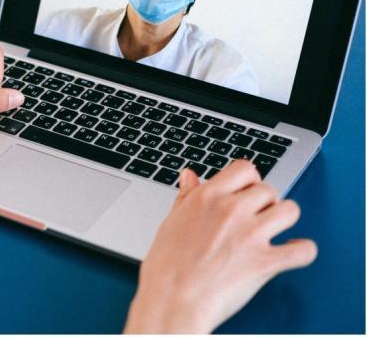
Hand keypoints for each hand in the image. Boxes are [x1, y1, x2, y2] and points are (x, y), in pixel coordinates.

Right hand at [124, 160, 316, 333]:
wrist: (172, 300)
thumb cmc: (166, 267)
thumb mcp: (171, 222)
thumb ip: (186, 196)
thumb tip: (189, 176)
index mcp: (207, 197)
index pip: (244, 169)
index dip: (249, 181)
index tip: (247, 192)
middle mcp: (231, 210)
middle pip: (269, 190)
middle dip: (265, 203)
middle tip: (257, 218)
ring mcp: (251, 235)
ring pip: (290, 211)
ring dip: (285, 220)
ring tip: (276, 231)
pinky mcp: (266, 262)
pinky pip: (303, 250)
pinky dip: (302, 251)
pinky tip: (293, 252)